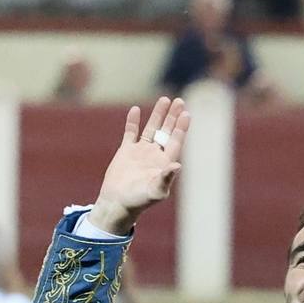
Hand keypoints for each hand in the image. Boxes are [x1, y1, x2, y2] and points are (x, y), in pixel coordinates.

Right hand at [88, 97, 189, 234]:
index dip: (181, 127)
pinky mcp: (125, 152)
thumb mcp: (156, 191)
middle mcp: (154, 154)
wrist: (117, 203)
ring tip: (164, 99)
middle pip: (166, 131)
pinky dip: (133, 122)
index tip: (186, 113)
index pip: (176, 141)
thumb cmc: (139, 200)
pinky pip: (130, 133)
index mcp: (164, 162)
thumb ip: (166, 178)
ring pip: (151, 129)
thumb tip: (178, 166)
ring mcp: (140, 152)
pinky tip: (135, 110)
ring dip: (157, 115)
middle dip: (172, 117)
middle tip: (179, 101)